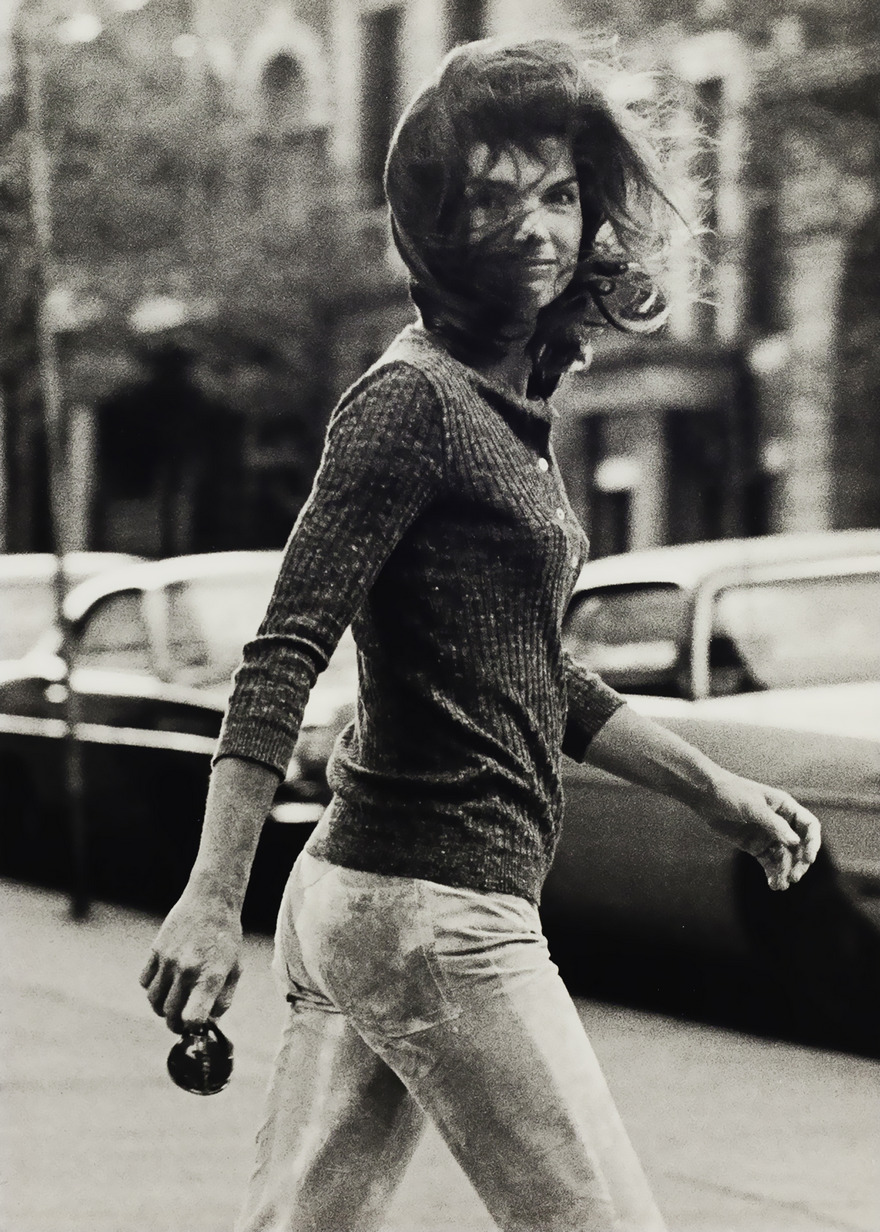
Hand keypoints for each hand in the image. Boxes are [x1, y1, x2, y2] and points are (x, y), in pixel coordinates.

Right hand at [139, 888, 241, 1033]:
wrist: (211, 901)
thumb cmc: (226, 937)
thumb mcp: (235, 968)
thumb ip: (223, 999)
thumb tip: (209, 1022)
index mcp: (210, 976)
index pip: (192, 1017)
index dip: (193, 1027)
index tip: (196, 1025)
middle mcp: (187, 970)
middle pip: (170, 1013)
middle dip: (175, 1024)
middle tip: (181, 1022)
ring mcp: (168, 960)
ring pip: (154, 1000)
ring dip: (161, 1009)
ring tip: (172, 1005)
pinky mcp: (156, 950)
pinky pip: (145, 981)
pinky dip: (152, 989)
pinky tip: (164, 985)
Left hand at [704, 771, 820, 890]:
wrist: (706, 796)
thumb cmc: (731, 793)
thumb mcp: (752, 806)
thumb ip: (773, 824)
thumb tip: (795, 842)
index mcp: (785, 807)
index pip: (809, 826)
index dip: (812, 842)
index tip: (807, 859)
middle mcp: (781, 823)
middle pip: (800, 846)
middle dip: (799, 863)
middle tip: (794, 877)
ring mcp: (769, 836)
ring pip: (785, 858)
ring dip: (785, 872)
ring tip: (780, 885)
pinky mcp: (756, 847)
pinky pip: (770, 863)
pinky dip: (773, 874)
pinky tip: (774, 885)